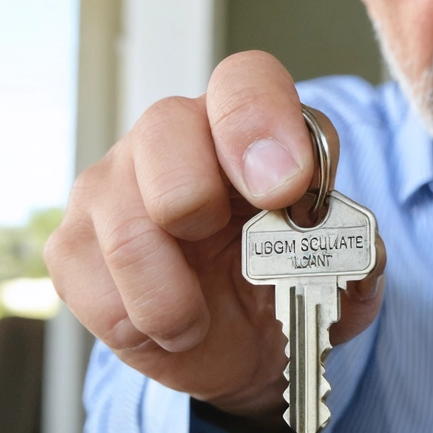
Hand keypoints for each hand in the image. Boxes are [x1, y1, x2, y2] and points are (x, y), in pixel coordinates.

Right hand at [45, 50, 386, 432]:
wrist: (241, 351)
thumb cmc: (289, 288)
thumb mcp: (341, 280)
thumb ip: (356, 258)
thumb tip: (359, 252)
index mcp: (249, 125)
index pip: (245, 81)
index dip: (259, 123)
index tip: (283, 188)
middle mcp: (175, 136)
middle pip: (163, 129)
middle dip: (197, 198)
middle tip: (237, 258)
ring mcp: (112, 186)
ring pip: (126, 222)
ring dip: (174, 298)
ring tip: (199, 322)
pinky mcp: (72, 244)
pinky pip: (89, 280)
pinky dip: (140, 323)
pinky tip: (167, 328)